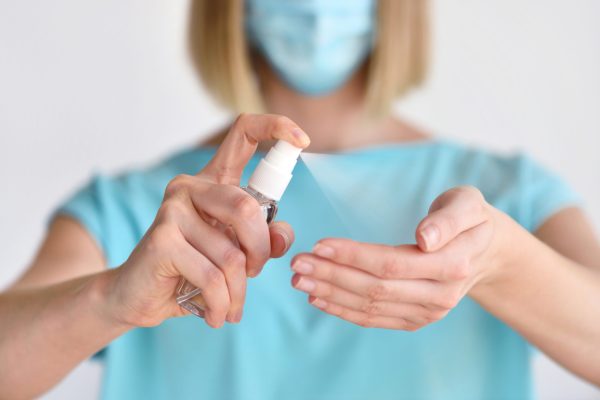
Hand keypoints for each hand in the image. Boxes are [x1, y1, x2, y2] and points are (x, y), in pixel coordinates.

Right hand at [104, 114, 309, 327]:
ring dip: (239, 289)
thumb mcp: (239, 252)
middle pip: (247, 208)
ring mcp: (173, 209)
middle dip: (260, 251)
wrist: (141, 296)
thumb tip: (283, 235)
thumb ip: (266, 239)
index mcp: (215, 180)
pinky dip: (222, 303)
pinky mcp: (162, 238)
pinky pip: (212, 276)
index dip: (276, 128)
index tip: (304, 141)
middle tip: (253, 273)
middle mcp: (191, 186)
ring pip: (232, 253)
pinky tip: (217, 314)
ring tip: (231, 305)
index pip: (244, 133)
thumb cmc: (194, 270)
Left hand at [291, 186, 508, 329]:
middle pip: (376, 288)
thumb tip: (424, 239)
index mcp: (453, 263)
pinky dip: (343, 310)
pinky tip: (319, 299)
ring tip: (300, 280)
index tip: (320, 245)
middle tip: (298, 264)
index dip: (353, 256)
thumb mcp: (467, 204)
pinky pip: (375, 318)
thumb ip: (447, 219)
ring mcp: (429, 312)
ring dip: (331, 294)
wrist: (487, 252)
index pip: (392, 263)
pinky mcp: (416, 319)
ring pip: (371, 306)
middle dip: (332, 276)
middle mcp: (441, 295)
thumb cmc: (471, 220)